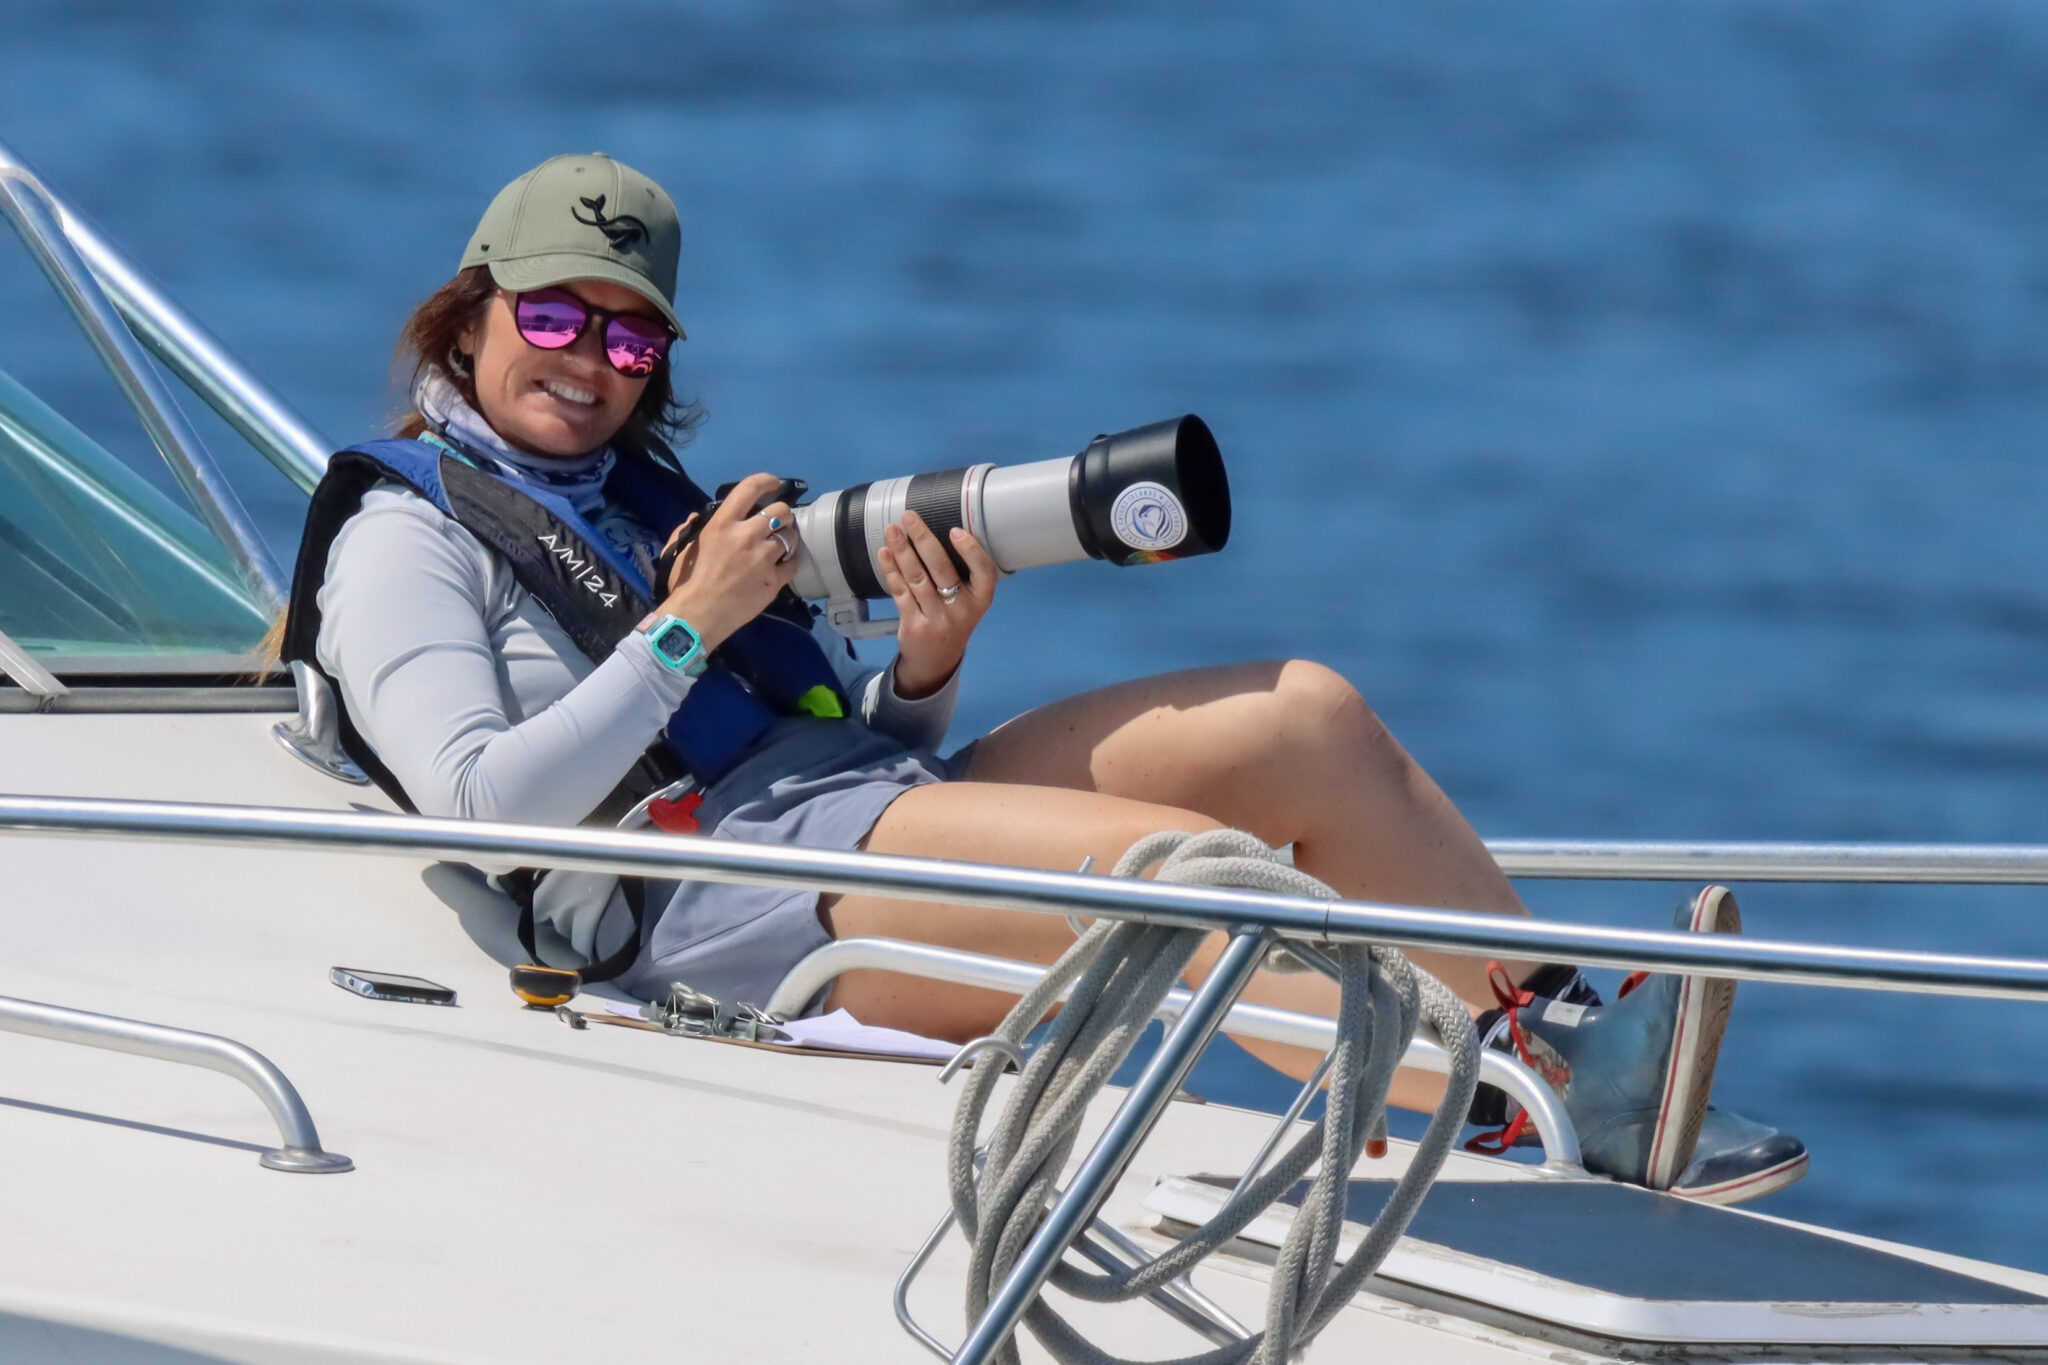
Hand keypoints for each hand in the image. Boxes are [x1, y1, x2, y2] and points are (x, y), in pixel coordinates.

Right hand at [655, 472, 799, 650]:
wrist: (699, 615)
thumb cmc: (688, 581)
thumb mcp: (683, 549)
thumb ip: (689, 529)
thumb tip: (696, 516)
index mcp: (723, 524)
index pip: (750, 489)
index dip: (766, 481)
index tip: (774, 483)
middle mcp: (747, 535)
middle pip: (781, 511)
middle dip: (782, 515)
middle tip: (778, 524)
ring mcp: (764, 558)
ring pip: (791, 536)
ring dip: (788, 538)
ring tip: (781, 546)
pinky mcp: (774, 579)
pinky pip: (794, 563)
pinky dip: (791, 562)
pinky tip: (783, 566)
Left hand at [877, 510, 995, 697]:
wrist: (936, 661)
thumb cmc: (953, 620)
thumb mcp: (968, 603)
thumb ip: (960, 575)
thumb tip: (932, 533)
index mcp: (980, 600)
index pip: (983, 572)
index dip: (971, 551)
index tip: (954, 530)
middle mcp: (961, 610)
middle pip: (942, 569)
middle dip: (923, 539)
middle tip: (909, 517)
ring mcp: (937, 619)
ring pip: (917, 578)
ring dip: (902, 550)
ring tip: (892, 530)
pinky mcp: (914, 625)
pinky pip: (901, 592)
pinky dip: (891, 570)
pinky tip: (884, 553)